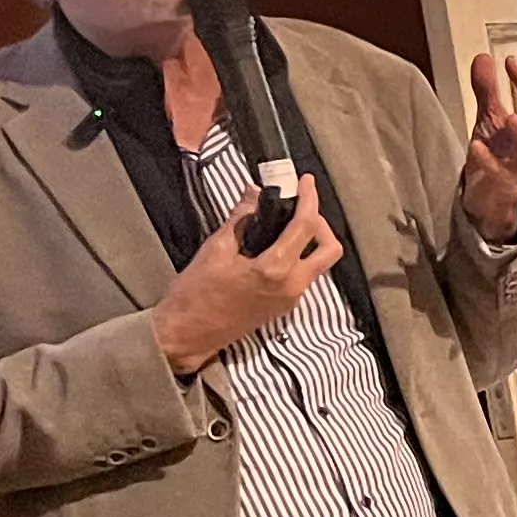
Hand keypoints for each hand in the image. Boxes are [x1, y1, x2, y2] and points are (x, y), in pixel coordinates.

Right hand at [152, 177, 342, 372]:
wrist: (187, 334)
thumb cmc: (194, 295)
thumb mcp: (215, 250)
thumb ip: (241, 219)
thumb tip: (255, 194)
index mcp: (274, 270)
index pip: (306, 226)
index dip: (309, 199)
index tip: (306, 182)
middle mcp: (291, 286)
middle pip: (330, 249)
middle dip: (321, 224)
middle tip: (300, 209)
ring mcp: (291, 299)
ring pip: (320, 264)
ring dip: (312, 242)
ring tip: (288, 225)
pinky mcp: (285, 307)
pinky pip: (305, 276)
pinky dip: (300, 257)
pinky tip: (278, 246)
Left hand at [460, 51, 516, 240]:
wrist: (490, 197)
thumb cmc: (496, 155)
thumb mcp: (490, 118)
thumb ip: (488, 89)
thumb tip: (484, 58)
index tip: (512, 62)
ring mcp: (516, 166)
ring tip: (512, 118)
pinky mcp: (499, 184)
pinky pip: (498, 172)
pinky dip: (488, 160)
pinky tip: (477, 146)